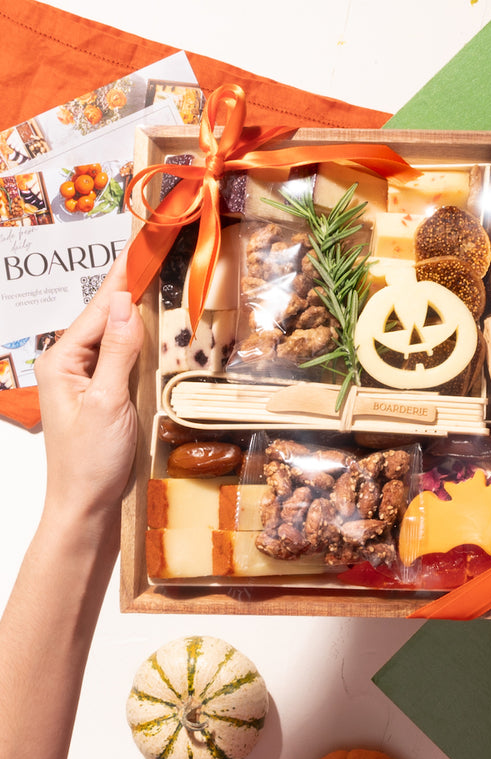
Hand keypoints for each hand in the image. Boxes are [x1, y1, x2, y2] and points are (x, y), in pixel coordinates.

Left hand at [34, 251, 142, 518]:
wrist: (86, 505)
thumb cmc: (91, 461)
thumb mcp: (108, 403)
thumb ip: (118, 352)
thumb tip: (126, 303)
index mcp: (63, 361)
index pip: (100, 310)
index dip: (123, 277)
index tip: (139, 247)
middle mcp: (71, 364)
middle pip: (105, 317)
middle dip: (128, 285)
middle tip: (150, 253)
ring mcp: (87, 379)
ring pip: (115, 335)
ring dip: (134, 309)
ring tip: (151, 277)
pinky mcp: (103, 393)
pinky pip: (121, 356)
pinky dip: (138, 337)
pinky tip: (149, 325)